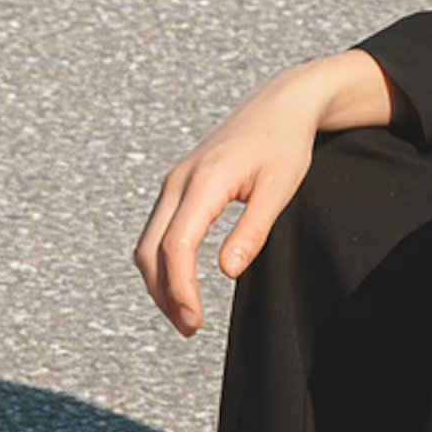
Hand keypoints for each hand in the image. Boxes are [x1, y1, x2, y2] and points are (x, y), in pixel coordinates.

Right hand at [134, 50, 395, 334]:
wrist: (279, 104)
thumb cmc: (285, 143)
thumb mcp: (280, 188)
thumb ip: (253, 230)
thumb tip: (228, 272)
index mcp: (203, 181)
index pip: (177, 245)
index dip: (181, 288)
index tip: (195, 320)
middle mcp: (177, 183)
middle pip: (150, 251)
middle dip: (164, 295)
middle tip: (190, 327)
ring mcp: (171, 185)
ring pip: (146, 245)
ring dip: (159, 284)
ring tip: (185, 314)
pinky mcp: (174, 190)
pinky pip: (155, 234)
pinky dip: (161, 265)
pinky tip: (179, 284)